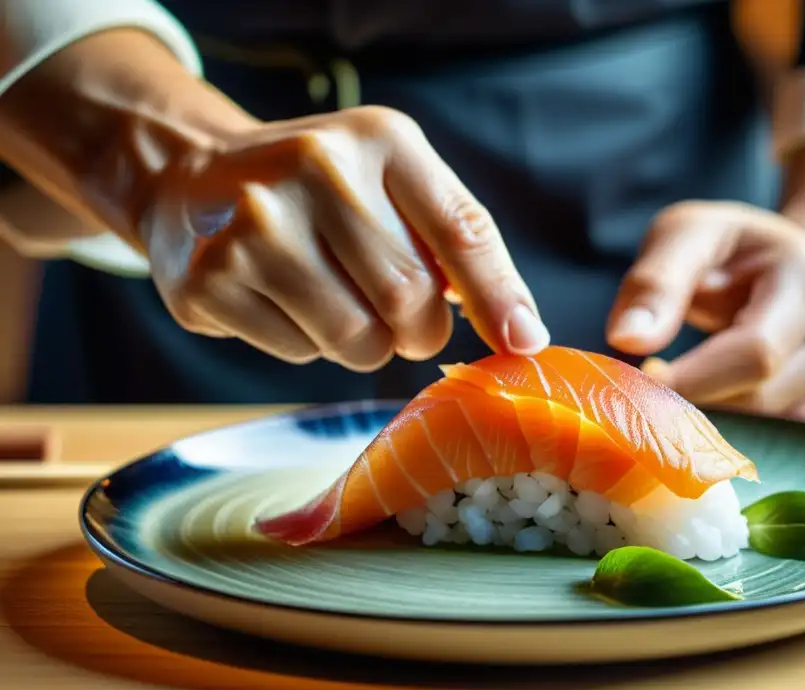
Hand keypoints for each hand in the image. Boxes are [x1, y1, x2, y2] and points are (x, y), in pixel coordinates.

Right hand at [142, 106, 548, 369]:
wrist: (201, 180)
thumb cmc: (324, 196)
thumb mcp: (394, 184)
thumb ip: (459, 243)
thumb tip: (522, 333)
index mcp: (382, 140)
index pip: (460, 229)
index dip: (497, 295)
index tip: (522, 342)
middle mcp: (317, 167)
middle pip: (409, 299)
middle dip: (419, 330)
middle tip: (402, 318)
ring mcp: (257, 222)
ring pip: (357, 339)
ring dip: (364, 343)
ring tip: (334, 300)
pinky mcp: (212, 277)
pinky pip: (300, 353)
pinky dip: (307, 345)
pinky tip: (282, 300)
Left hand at [606, 201, 804, 427]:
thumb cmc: (736, 255)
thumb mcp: (690, 236)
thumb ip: (656, 282)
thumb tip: (626, 339)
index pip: (752, 353)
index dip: (691, 381)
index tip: (642, 386)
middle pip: (763, 401)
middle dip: (700, 406)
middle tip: (658, 399)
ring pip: (782, 429)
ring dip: (726, 425)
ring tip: (698, 395)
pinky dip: (762, 438)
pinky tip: (737, 411)